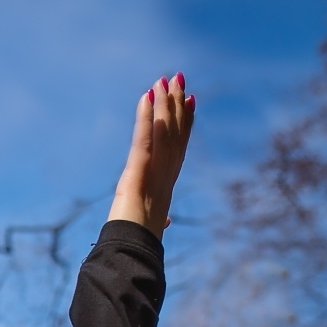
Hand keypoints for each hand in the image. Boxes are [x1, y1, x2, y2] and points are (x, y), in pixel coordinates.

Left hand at [108, 72, 195, 239]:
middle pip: (175, 132)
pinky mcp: (139, 169)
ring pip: (163, 130)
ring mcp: (155, 170)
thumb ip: (160, 221)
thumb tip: (167, 224)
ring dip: (165, 103)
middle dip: (178, 104)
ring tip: (167, 78)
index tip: (191, 103)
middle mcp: (166, 172)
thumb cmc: (141, 242)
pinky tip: (146, 96)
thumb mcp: (152, 227)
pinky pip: (143, 138)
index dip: (186, 124)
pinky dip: (144, 117)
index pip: (179, 147)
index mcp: (167, 184)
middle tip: (180, 79)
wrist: (135, 248)